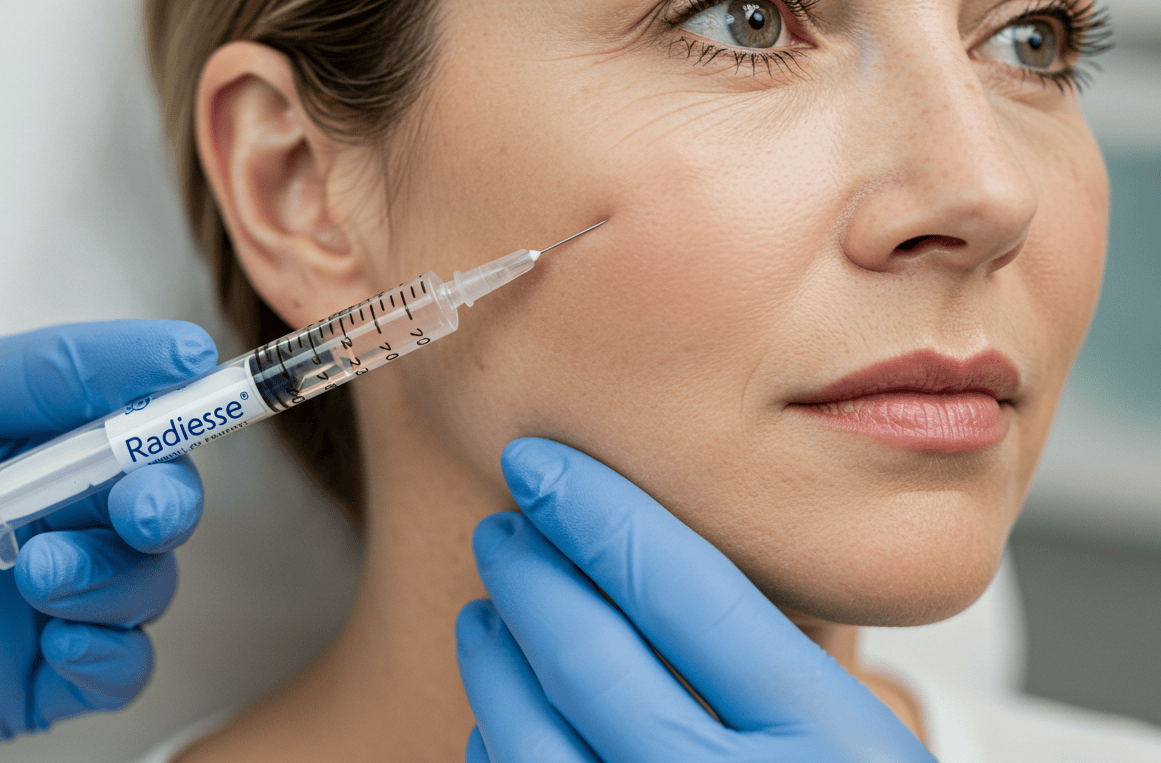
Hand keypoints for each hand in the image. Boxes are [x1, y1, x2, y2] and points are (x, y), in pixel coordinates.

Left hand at [456, 437, 935, 761]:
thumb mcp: (868, 744)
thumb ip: (779, 669)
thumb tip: (645, 561)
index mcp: (835, 748)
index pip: (690, 592)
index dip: (601, 513)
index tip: (544, 468)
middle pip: (595, 662)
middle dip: (532, 576)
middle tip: (503, 527)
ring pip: (534, 742)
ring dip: (498, 661)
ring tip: (488, 612)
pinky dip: (500, 753)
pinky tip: (498, 717)